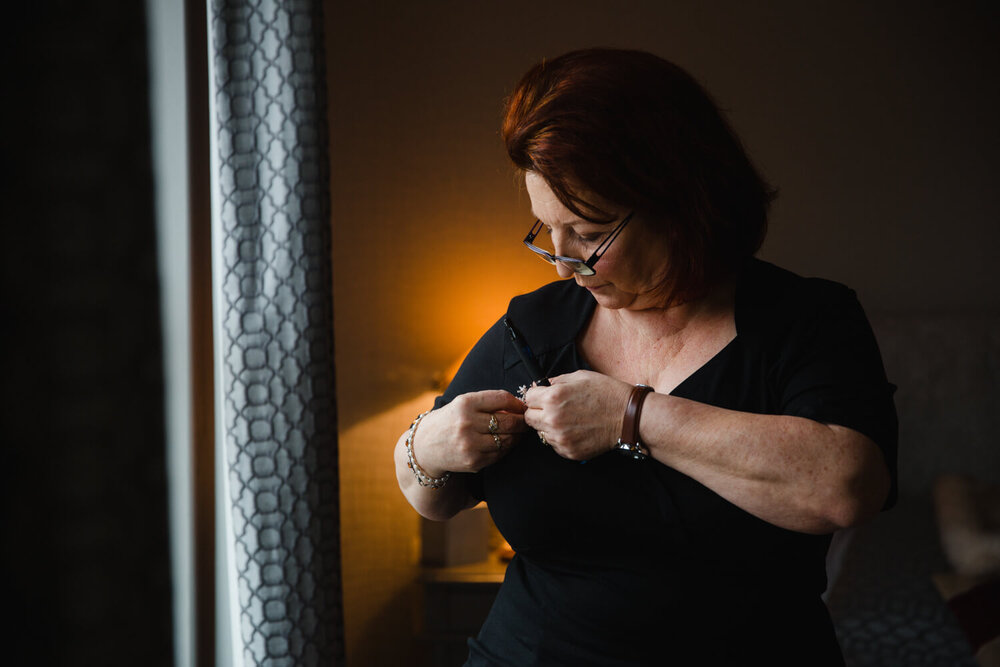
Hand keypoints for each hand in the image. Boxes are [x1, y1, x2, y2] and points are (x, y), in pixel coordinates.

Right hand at [411, 390, 527, 475]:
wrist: (425, 447)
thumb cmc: (450, 421)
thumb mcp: (463, 404)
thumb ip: (488, 403)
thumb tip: (519, 408)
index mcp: (465, 403)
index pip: (502, 399)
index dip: (518, 403)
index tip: (523, 407)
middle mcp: (467, 423)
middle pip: (508, 421)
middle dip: (522, 422)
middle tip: (527, 422)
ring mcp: (470, 444)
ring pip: (507, 440)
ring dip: (517, 436)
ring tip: (518, 433)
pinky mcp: (473, 461)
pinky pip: (500, 454)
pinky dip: (506, 448)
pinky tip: (505, 443)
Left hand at [523, 370, 632, 460]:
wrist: (629, 417)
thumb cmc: (606, 393)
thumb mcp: (579, 377)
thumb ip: (556, 381)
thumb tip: (540, 386)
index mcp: (553, 397)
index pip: (528, 398)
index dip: (537, 396)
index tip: (544, 397)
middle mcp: (552, 419)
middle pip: (529, 418)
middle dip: (538, 412)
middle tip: (554, 409)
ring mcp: (560, 438)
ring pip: (541, 432)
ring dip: (549, 426)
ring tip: (569, 419)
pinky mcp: (568, 451)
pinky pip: (554, 445)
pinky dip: (561, 438)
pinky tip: (576, 430)